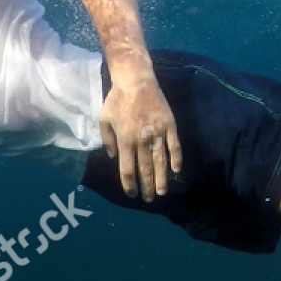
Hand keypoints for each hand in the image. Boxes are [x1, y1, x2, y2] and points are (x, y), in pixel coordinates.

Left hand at [97, 73, 181, 201]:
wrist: (136, 81)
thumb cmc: (117, 100)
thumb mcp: (103, 119)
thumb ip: (108, 140)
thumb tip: (114, 157)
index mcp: (125, 140)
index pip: (127, 169)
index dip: (129, 184)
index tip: (132, 193)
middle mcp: (141, 140)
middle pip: (145, 169)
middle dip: (146, 186)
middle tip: (148, 198)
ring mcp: (157, 133)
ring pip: (160, 161)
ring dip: (161, 179)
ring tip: (161, 192)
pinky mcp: (169, 125)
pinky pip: (174, 145)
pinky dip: (176, 158)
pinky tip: (176, 170)